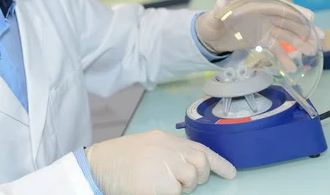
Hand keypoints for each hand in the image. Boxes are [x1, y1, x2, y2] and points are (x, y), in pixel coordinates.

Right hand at [85, 130, 235, 194]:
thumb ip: (170, 152)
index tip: (231, 173)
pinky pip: (174, 193)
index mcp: (165, 139)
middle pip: (200, 164)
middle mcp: (166, 149)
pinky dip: (167, 193)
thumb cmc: (121, 159)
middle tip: (183, 182)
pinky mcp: (155, 185)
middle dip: (199, 176)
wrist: (98, 165)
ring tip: (161, 184)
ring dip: (180, 187)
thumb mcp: (148, 147)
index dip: (219, 163)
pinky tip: (152, 188)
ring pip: (189, 181)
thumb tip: (192, 165)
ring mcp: (161, 166)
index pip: (200, 148)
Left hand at [195, 0, 324, 70]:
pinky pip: (277, 47)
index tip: (310, 17)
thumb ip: (218, 12)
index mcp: (253, 5)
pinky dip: (284, 56)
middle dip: (304, 27)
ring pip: (286, 34)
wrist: (209, 37)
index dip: (294, 11)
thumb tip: (221, 1)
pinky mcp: (263, 39)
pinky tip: (292, 67)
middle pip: (287, 19)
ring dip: (300, 42)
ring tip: (313, 51)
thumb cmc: (211, 24)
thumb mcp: (212, 19)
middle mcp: (263, 14)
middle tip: (321, 36)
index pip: (276, 5)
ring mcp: (265, 26)